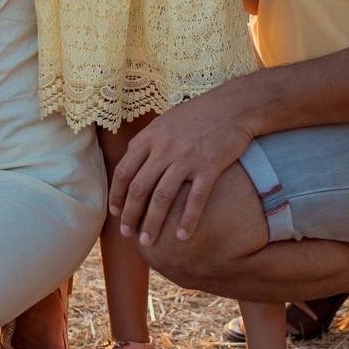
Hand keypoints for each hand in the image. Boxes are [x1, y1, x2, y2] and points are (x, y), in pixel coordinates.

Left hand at [109, 88, 254, 244]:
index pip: (124, 171)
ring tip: (148, 242)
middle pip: (139, 188)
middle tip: (127, 234)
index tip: (116, 213)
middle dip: (130, 215)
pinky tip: (182, 236)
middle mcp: (164, 148)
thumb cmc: (198, 114)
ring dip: (153, 223)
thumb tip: (130, 164)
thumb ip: (147, 142)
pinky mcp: (209, 165)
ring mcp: (187, 157)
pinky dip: (187, 220)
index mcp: (150, 137)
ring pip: (162, 197)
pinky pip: (195, 198)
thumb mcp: (165, 122)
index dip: (117, 195)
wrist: (233, 106)